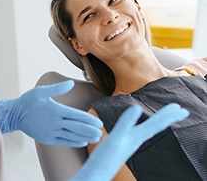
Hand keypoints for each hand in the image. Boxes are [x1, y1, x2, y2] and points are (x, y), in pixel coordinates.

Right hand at [0, 80, 102, 146]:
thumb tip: (70, 83)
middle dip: (90, 129)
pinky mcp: (47, 138)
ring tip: (96, 138)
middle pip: (76, 127)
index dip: (89, 119)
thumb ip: (57, 88)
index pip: (76, 115)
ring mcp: (51, 132)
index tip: (99, 122)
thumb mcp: (41, 91)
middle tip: (102, 132)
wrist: (14, 114)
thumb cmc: (28, 101)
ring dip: (85, 137)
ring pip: (72, 135)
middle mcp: (55, 122)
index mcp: (55, 110)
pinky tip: (82, 142)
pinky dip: (74, 142)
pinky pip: (63, 141)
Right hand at [70, 103, 188, 180]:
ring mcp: (131, 142)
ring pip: (150, 129)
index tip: (181, 108)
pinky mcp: (125, 144)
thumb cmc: (104, 160)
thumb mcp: (115, 138)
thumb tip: (136, 107)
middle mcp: (137, 139)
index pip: (157, 123)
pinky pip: (141, 133)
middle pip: (157, 126)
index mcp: (136, 137)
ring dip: (160, 121)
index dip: (168, 114)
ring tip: (166, 117)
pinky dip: (146, 127)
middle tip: (182, 110)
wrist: (97, 175)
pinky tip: (144, 128)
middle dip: (169, 117)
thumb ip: (125, 123)